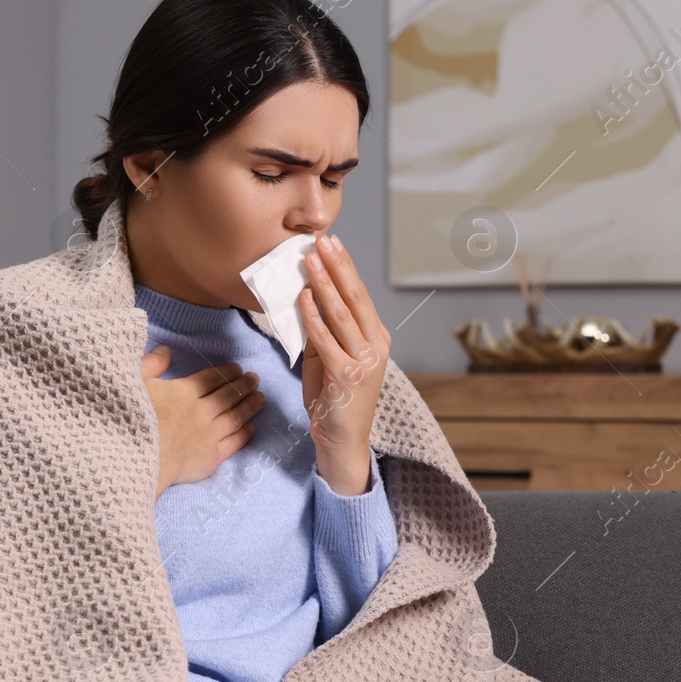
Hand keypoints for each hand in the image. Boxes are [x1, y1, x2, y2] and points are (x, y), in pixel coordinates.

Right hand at [140, 346, 264, 498]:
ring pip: (237, 417)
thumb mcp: (132, 384)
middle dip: (244, 385)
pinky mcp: (212, 457)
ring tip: (261, 398)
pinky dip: (245, 434)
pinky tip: (252, 428)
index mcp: (184, 391)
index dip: (227, 371)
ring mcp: (210, 435)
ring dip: (250, 406)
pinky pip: (234, 443)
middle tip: (255, 379)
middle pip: (229, 395)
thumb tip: (166, 351)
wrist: (134, 460)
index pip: (212, 378)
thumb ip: (150, 365)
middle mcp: (202, 410)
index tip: (238, 368)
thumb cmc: (129, 421)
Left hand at [298, 234, 390, 495]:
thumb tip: (306, 298)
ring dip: (324, 284)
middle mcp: (376, 346)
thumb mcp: (328, 360)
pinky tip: (304, 297)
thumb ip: (322, 332)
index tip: (332, 244)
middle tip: (322, 241)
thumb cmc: (334, 401)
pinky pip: (325, 338)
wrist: (342, 441)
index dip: (345, 268)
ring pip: (341, 314)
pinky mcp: (347, 375)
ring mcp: (364, 361)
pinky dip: (313, 316)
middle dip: (337, 267)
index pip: (359, 296)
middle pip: (355, 298)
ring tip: (310, 261)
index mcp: (376, 339)